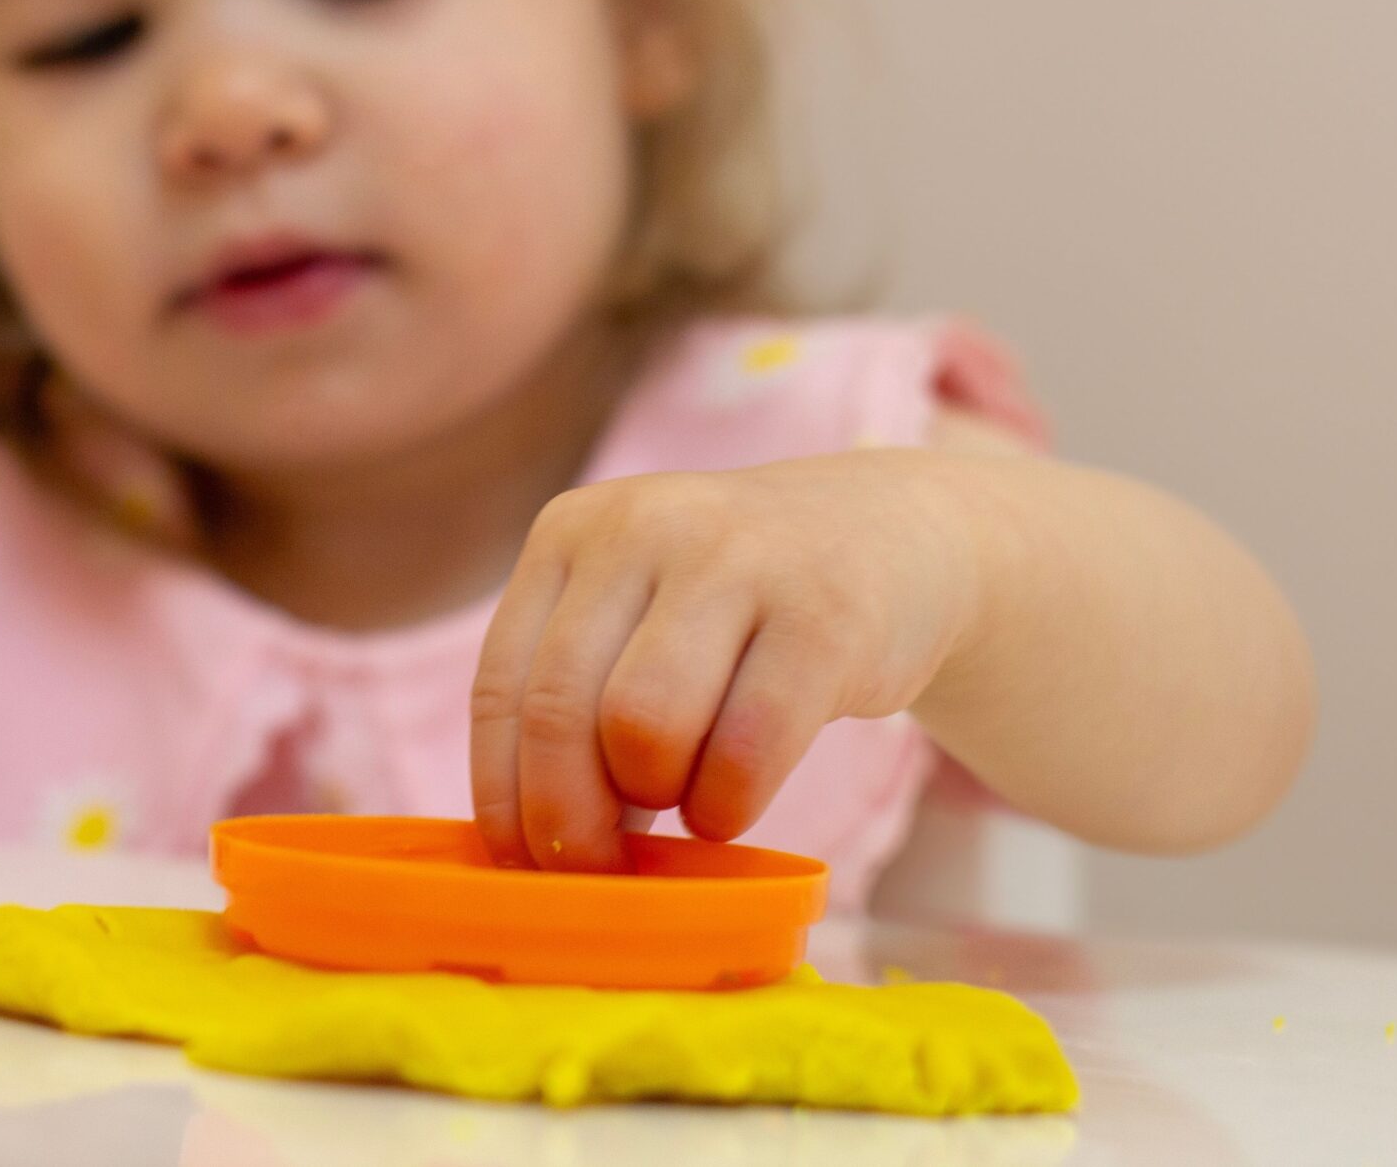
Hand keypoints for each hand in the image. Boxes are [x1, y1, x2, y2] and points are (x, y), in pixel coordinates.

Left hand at [469, 453, 980, 871]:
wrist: (894, 536)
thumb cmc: (742, 607)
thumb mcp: (640, 614)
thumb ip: (580, 698)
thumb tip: (531, 849)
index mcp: (572, 531)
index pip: (502, 687)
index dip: (503, 796)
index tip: (525, 865)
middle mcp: (641, 528)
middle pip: (560, 712)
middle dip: (569, 819)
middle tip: (602, 868)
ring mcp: (735, 560)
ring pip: (642, 726)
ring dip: (657, 798)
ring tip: (684, 799)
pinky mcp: (824, 614)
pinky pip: (746, 749)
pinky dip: (727, 805)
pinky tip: (733, 802)